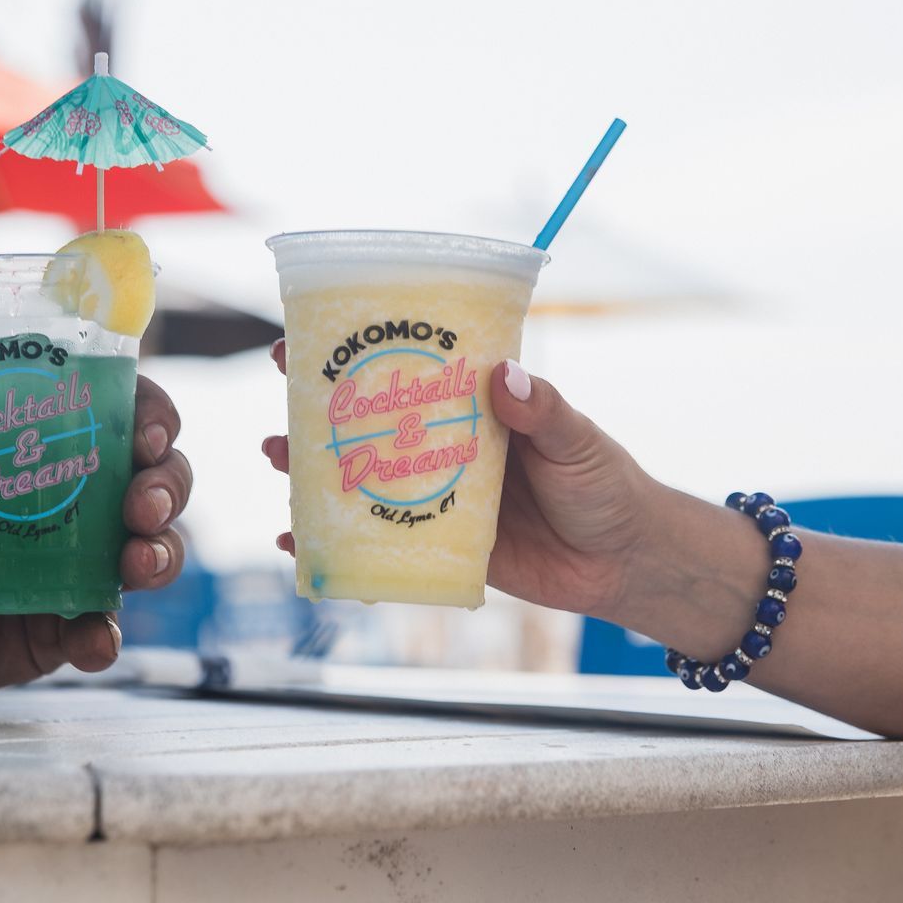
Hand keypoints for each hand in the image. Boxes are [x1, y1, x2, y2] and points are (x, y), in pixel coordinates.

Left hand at [0, 376, 191, 689]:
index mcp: (50, 446)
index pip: (123, 414)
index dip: (152, 416)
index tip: (149, 431)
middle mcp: (80, 502)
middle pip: (157, 483)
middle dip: (167, 488)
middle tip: (144, 503)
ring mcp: (78, 568)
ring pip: (149, 556)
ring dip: (160, 556)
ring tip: (138, 563)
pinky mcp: (60, 629)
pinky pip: (100, 634)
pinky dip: (105, 639)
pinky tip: (91, 639)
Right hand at [262, 341, 650, 616]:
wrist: (625, 563)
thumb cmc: (607, 487)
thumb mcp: (577, 440)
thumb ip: (543, 411)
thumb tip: (504, 376)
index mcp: (472, 409)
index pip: (408, 373)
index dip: (360, 355)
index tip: (311, 339)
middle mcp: (445, 450)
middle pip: (370, 425)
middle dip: (316, 413)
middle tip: (280, 401)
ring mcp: (436, 500)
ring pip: (363, 481)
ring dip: (313, 473)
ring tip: (277, 459)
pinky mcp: (438, 550)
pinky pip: (378, 544)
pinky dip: (336, 547)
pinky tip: (299, 545)